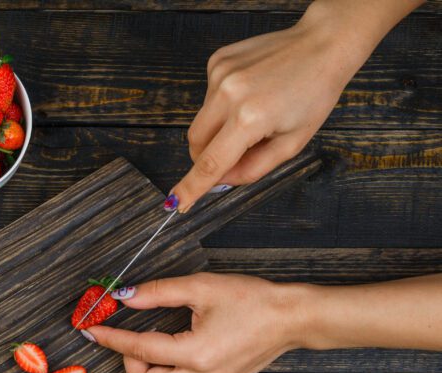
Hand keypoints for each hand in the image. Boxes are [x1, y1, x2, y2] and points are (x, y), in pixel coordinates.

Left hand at [85, 273, 310, 372]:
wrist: (290, 318)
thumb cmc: (251, 299)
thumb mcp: (201, 286)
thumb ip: (158, 292)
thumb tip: (125, 296)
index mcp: (195, 353)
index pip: (139, 349)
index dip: (111, 338)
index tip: (92, 330)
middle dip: (129, 363)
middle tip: (133, 339)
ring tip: (153, 356)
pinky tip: (172, 371)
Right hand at [171, 0, 418, 211]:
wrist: (322, 45)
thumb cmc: (314, 94)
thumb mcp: (292, 143)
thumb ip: (253, 168)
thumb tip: (222, 179)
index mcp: (251, 118)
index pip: (211, 162)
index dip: (191, 186)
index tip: (176, 202)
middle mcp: (229, 94)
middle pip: (196, 142)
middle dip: (207, 156)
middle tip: (233, 155)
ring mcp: (220, 74)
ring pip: (201, 120)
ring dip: (219, 128)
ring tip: (253, 113)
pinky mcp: (217, 62)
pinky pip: (208, 97)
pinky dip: (223, 105)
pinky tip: (249, 93)